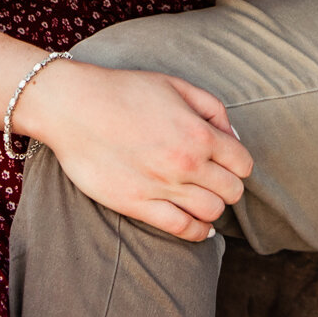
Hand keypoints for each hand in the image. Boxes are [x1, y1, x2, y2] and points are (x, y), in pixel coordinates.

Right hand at [16, 59, 251, 241]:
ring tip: (202, 198)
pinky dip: (197, 232)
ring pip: (212, 212)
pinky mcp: (138, 205)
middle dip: (228, 186)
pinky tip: (197, 225)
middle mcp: (187, 163)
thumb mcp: (175, 85)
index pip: (243, 164)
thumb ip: (212, 108)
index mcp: (199, 133)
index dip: (237, 163)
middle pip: (232, 191)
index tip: (226, 162)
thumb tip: (233, 137)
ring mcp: (163, 186)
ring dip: (213, 208)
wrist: (74, 106)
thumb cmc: (124, 91)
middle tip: (214, 180)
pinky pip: (182, 229)